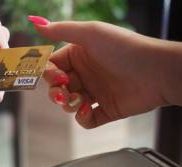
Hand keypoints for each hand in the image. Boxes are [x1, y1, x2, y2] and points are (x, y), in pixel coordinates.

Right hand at [30, 18, 181, 127]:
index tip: (55, 76)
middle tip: (63, 94)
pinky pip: (85, 120)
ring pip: (68, 104)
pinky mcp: (105, 110)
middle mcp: (85, 74)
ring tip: (79, 101)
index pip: (52, 66)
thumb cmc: (125, 48)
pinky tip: (87, 111)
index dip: (48, 73)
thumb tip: (34, 22)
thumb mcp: (90, 33)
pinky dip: (82, 118)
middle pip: (57, 87)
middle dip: (55, 92)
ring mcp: (95, 93)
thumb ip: (61, 30)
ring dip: (67, 105)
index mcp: (79, 55)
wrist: (157, 72)